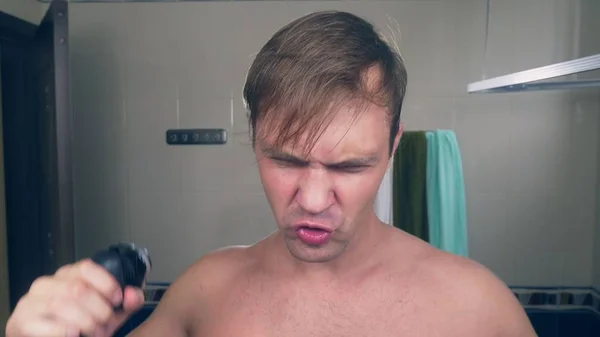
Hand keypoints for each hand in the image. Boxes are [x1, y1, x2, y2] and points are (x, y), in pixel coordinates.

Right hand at [5, 258, 144, 336]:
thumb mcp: (106, 313)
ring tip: (93, 332)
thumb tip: (133, 295)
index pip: (87, 267)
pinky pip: (43, 323)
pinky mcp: (21, 321)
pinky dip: (62, 330)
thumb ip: (125, 303)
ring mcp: (32, 301)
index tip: (116, 300)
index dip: (106, 284)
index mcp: (69, 275)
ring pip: (61, 304)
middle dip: (98, 310)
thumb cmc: (76, 324)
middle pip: (78, 288)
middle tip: (105, 324)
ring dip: (84, 322)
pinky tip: (73, 334)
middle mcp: (48, 283)